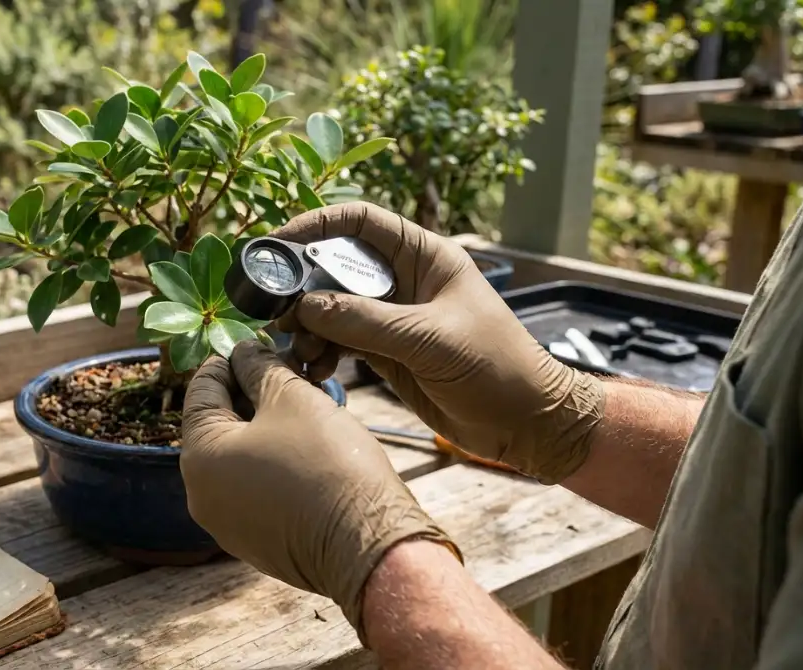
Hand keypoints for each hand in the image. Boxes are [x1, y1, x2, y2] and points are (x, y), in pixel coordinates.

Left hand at [180, 341, 459, 642]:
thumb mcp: (292, 397)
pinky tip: (310, 448)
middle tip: (290, 373)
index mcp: (199, 456)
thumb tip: (245, 352)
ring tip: (306, 406)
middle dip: (252, 393)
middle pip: (219, 425)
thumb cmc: (328, 463)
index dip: (231, 359)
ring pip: (240, 457)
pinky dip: (275, 462)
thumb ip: (260, 367)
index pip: (202, 389)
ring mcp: (227, 524)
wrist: (369, 544)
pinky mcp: (257, 542)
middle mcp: (201, 495)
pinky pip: (257, 488)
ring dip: (267, 427)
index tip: (258, 344)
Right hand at [271, 202, 605, 483]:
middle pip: (336, 266)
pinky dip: (320, 354)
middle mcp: (404, 281)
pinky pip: (339, 343)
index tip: (277, 243)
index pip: (360, 222)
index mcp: (425, 257)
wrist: (526, 424)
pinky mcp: (386, 353)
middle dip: (302, 286)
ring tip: (298, 352)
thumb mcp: (430, 340)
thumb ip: (366, 321)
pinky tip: (314, 371)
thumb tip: (306, 306)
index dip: (315, 225)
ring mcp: (393, 318)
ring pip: (332, 309)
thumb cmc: (497, 368)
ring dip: (308, 327)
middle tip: (275, 312)